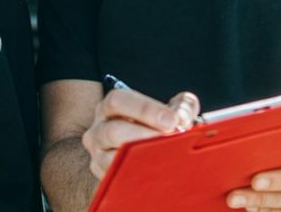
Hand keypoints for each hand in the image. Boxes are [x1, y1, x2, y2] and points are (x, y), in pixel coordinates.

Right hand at [81, 88, 199, 179]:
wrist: (146, 151)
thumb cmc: (156, 126)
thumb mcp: (169, 110)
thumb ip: (182, 106)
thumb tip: (183, 117)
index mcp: (109, 107)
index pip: (118, 101)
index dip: (145, 109)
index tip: (172, 119)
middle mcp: (98, 131)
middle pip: (113, 131)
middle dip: (145, 135)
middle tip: (171, 139)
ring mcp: (98, 156)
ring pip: (112, 159)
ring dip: (142, 158)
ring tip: (167, 156)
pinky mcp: (104, 178)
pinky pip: (117, 179)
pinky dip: (139, 176)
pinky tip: (158, 173)